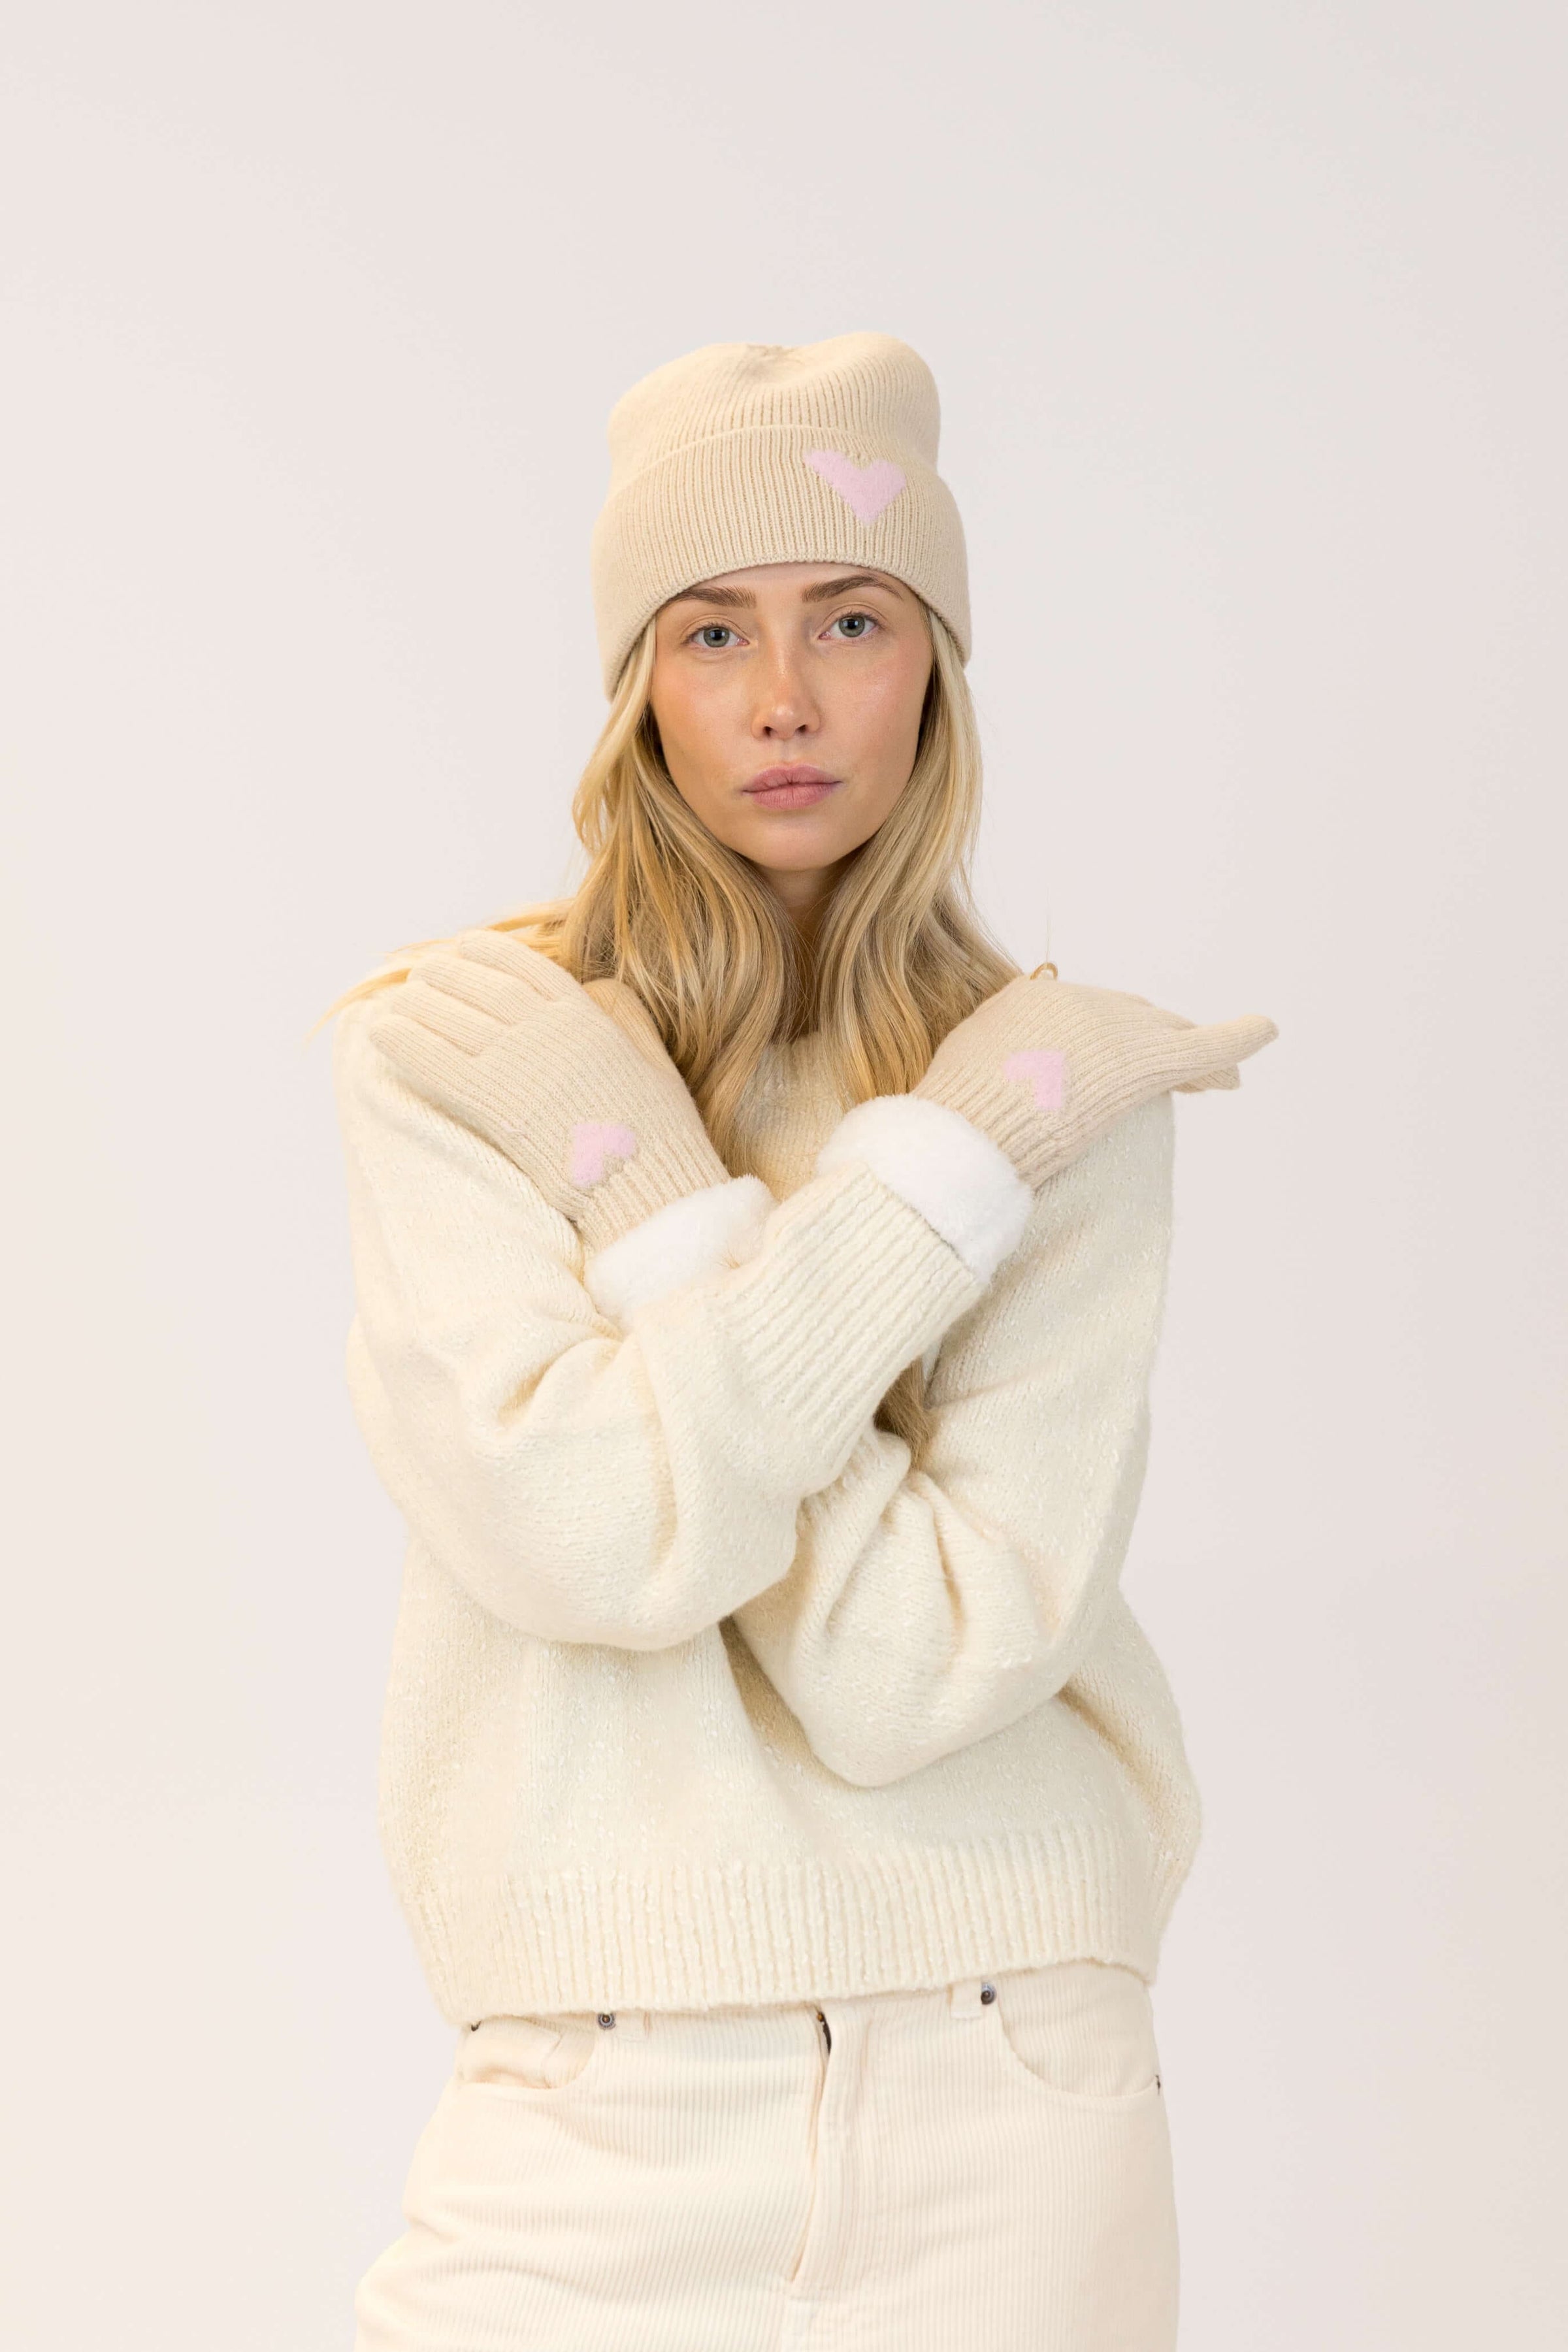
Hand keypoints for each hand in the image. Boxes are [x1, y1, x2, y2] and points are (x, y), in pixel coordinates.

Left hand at [363, 929, 729, 1251]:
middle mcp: (545, 1029)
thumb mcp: (653, 1056)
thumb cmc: (656, 1130)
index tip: (463, 947)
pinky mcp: (494, 1105)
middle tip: (421, 976)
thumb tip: (595, 987)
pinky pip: (435, 1063)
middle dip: (442, 974)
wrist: (645, 1182)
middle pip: (477, 984)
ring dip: (416, 1006)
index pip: (521, 965)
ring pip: (449, 1017)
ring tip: (395, 1005)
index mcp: (584, 1014)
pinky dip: (404, 1044)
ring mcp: (517, 1065)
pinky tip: (381, 1034)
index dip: (485, 952)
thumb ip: (624, 1012)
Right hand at [916, 972, 1277, 1187]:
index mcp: (1028, 1003)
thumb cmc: (951, 1120)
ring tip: (1223, 1072)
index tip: (1108, 1061)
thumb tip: (986, 1082)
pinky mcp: (1146, 1061)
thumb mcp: (955, 1078)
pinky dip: (1238, 1036)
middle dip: (1157, 1037)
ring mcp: (1113, 1028)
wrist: (968, 1130)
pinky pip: (1205, 1046)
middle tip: (1179, 1064)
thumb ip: (984, 1066)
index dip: (1105, 1039)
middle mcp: (1076, 1003)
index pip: (1081, 1017)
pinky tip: (1268, 1030)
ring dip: (1196, 1049)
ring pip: (1169, 1031)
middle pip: (1131, 1018)